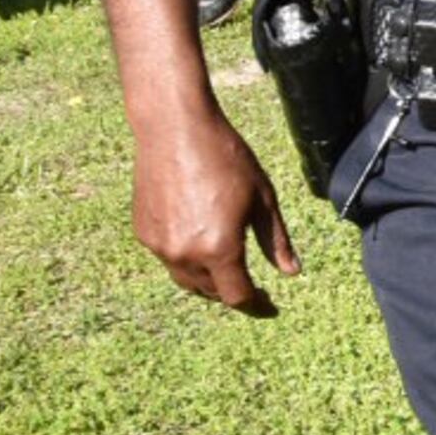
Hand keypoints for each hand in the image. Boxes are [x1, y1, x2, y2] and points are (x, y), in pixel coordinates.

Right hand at [130, 107, 298, 314]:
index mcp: (219, 249)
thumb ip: (275, 240)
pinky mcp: (144, 232)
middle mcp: (185, 254)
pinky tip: (198, 240)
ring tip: (225, 265)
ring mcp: (159, 246)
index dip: (256, 305)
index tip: (268, 305)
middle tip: (251, 283)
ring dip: (207, 279)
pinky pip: (168, 258)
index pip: (238, 296)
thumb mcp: (262, 198)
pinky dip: (185, 259)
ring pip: (186, 279)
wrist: (174, 129)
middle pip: (211, 291)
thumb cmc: (224, 157)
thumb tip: (291, 272)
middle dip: (232, 291)